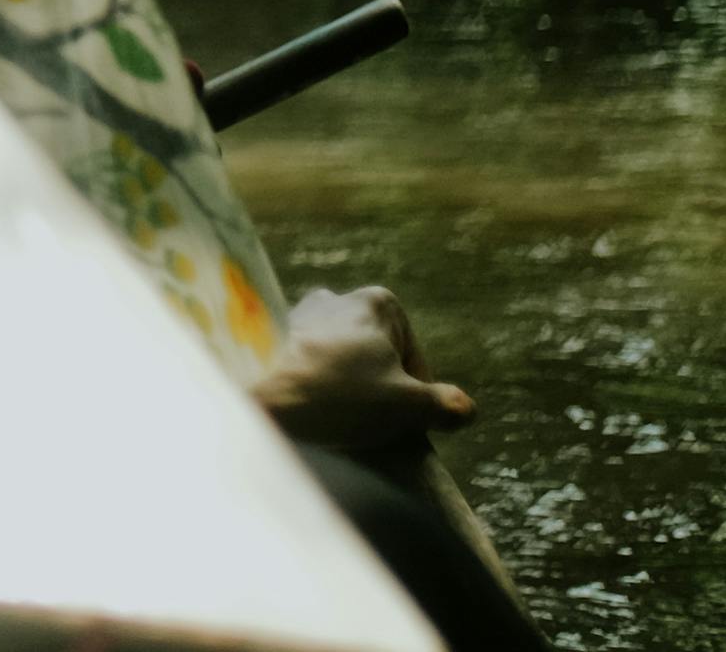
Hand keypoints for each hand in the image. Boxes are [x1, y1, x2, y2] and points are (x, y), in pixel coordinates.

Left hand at [251, 285, 476, 448]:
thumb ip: (445, 406)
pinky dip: (308, 389)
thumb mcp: (408, 407)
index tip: (404, 422)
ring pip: (336, 361)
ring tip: (337, 426)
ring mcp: (296, 315)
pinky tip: (306, 419)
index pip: (412, 355)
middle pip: (372, 356)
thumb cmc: (339, 397)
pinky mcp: (264, 338)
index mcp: (376, 303)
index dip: (414, 393)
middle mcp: (335, 299)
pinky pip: (300, 366)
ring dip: (341, 390)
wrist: (260, 400)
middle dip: (376, 389)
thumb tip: (465, 409)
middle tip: (371, 426)